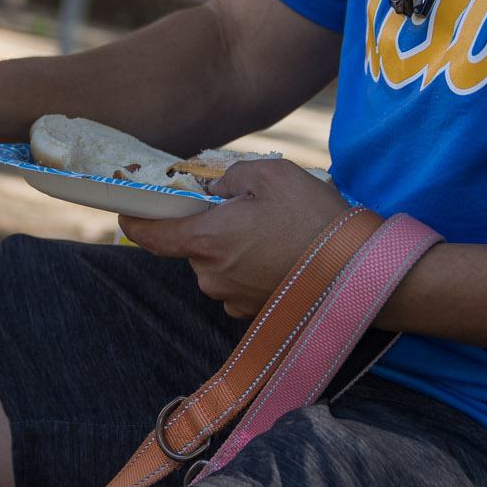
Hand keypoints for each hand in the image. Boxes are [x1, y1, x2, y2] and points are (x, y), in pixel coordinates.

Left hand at [118, 161, 378, 316]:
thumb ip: (229, 176)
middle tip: (244, 208)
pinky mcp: (252, 312)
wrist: (358, 272)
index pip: (148, 234)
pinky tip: (282, 253)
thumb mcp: (272, 174)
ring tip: (274, 231)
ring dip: (233, 246)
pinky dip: (251, 266)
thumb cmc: (314, 220)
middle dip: (208, 225)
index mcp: (206, 240)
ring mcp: (231, 298)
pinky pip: (237, 281)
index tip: (128, 207)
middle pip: (191, 244)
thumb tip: (213, 188)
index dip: (135, 217)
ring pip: (216, 262)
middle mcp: (211, 276)